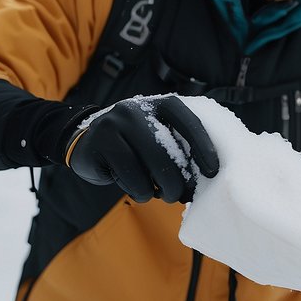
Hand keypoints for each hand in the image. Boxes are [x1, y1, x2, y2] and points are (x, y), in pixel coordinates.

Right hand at [65, 95, 218, 203]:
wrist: (87, 143)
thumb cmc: (134, 146)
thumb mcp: (156, 136)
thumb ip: (178, 147)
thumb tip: (206, 178)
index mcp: (159, 104)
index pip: (188, 122)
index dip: (204, 147)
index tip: (213, 171)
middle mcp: (137, 109)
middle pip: (168, 152)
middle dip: (178, 182)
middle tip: (179, 196)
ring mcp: (116, 124)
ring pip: (150, 168)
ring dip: (158, 191)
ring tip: (157, 193)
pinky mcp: (100, 143)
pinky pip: (130, 177)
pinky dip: (140, 192)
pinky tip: (139, 190)